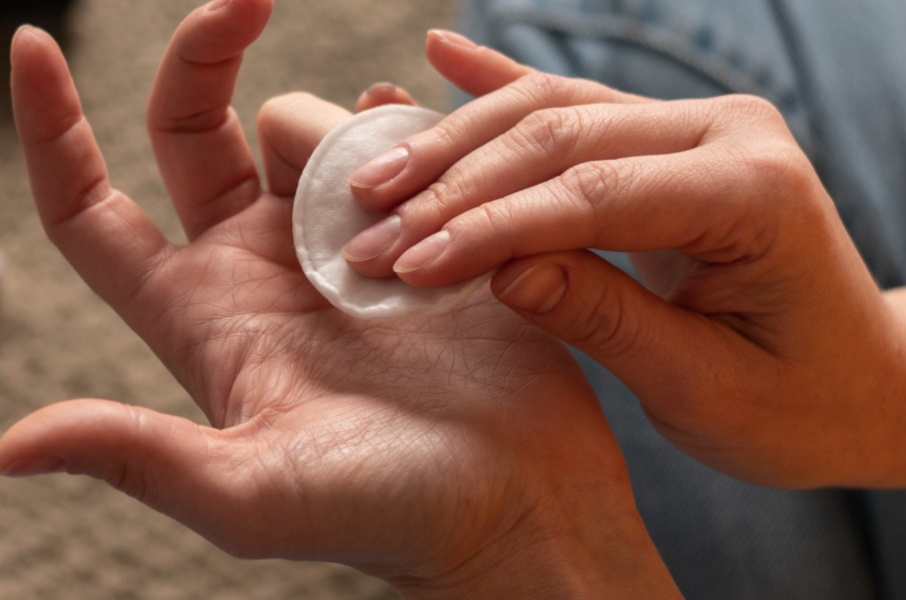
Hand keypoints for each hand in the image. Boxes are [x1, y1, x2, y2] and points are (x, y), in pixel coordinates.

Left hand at [0, 2, 677, 596]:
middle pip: (202, 135)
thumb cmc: (388, 515)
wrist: (518, 508)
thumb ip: (142, 456)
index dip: (50, 130)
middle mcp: (264, 271)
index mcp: (204, 316)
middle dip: (207, 59)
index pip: (91, 210)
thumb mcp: (252, 493)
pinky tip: (434, 136)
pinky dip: (408, 124)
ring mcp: (347, 250)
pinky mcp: (426, 239)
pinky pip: (400, 148)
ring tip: (400, 191)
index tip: (31, 42)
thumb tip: (8, 448)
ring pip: (313, 133)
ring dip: (342, 128)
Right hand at [339, 31, 905, 487]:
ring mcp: (706, 125)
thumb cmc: (804, 405)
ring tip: (374, 177)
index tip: (403, 264)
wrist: (872, 383)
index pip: (593, 195)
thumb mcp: (706, 390)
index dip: (488, 228)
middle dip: (455, 186)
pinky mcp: (679, 138)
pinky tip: (442, 54)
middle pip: (564, 138)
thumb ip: (606, 321)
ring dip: (460, 143)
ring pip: (558, 112)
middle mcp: (732, 133)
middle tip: (362, 228)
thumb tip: (498, 269)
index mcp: (755, 193)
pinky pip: (580, 105)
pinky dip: (504, 85)